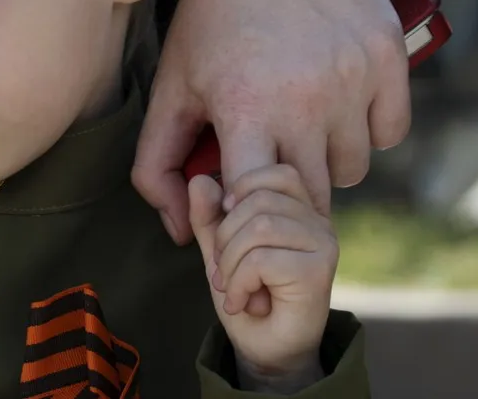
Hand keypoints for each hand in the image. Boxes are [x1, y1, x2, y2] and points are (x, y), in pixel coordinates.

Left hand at [133, 0, 407, 247]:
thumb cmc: (211, 23)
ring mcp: (353, 81)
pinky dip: (367, 128)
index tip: (240, 197)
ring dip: (327, 159)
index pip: (257, 205)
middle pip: (311, 198)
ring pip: (353, 169)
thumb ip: (159, 163)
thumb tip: (183, 231)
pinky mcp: (387, 61)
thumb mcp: (171, 86)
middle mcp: (306, 101)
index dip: (247, 213)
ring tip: (300, 121)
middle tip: (271, 158)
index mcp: (245, 110)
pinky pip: (389, 132)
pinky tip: (337, 102)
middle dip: (286, 191)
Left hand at [190, 165, 335, 388]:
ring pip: (260, 228)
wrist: (266, 349)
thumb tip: (200, 180)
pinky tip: (242, 302)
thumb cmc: (248, 293)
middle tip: (225, 269)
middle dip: (226, 236)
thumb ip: (209, 215)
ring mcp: (323, 246)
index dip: (242, 190)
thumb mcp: (220, 248)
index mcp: (300, 209)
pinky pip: (262, 260)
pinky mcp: (318, 273)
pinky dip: (239, 282)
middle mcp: (319, 223)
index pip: (277, 174)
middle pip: (259, 200)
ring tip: (233, 285)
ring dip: (231, 263)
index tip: (226, 221)